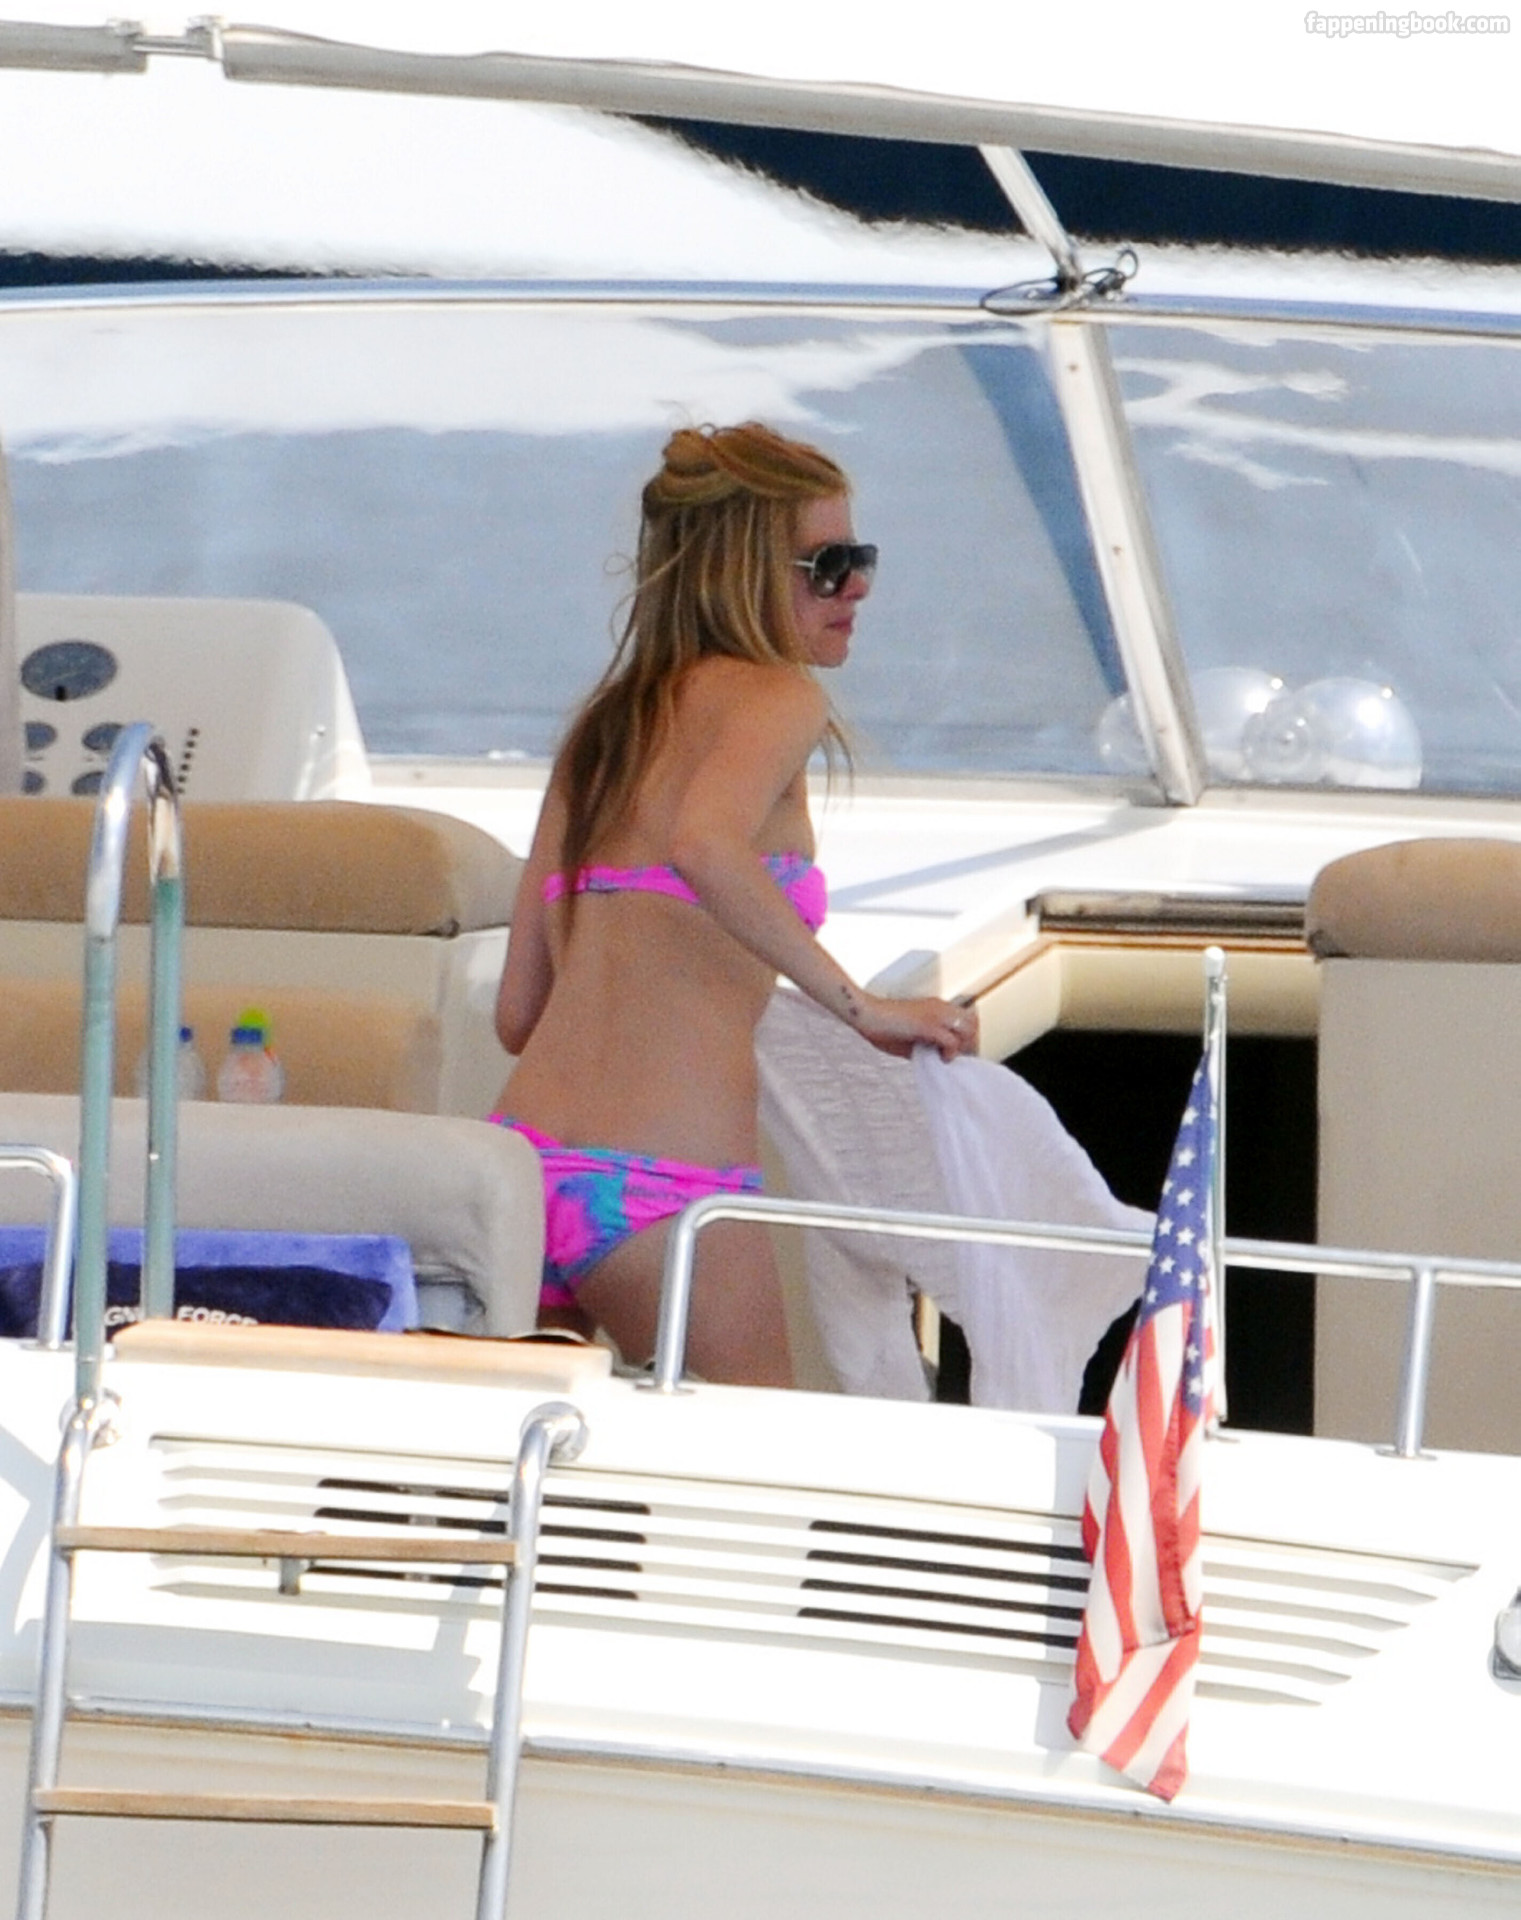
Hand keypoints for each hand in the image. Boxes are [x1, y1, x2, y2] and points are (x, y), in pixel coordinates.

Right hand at [849, 993, 979, 1060]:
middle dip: (969, 1042)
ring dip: (962, 1046)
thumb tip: (936, 1059)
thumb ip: (925, 1045)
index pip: (967, 1018)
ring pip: (968, 1029)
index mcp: (936, 1006)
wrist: (866, 1014)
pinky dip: (950, 1053)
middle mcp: (940, 1007)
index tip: (958, 1052)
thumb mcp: (909, 1038)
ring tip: (948, 1056)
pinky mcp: (929, 1025)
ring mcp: (936, 1015)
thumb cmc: (882, 1026)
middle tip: (955, 1056)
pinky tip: (941, 1058)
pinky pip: (952, 1041)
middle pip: (973, 1022)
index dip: (966, 1037)